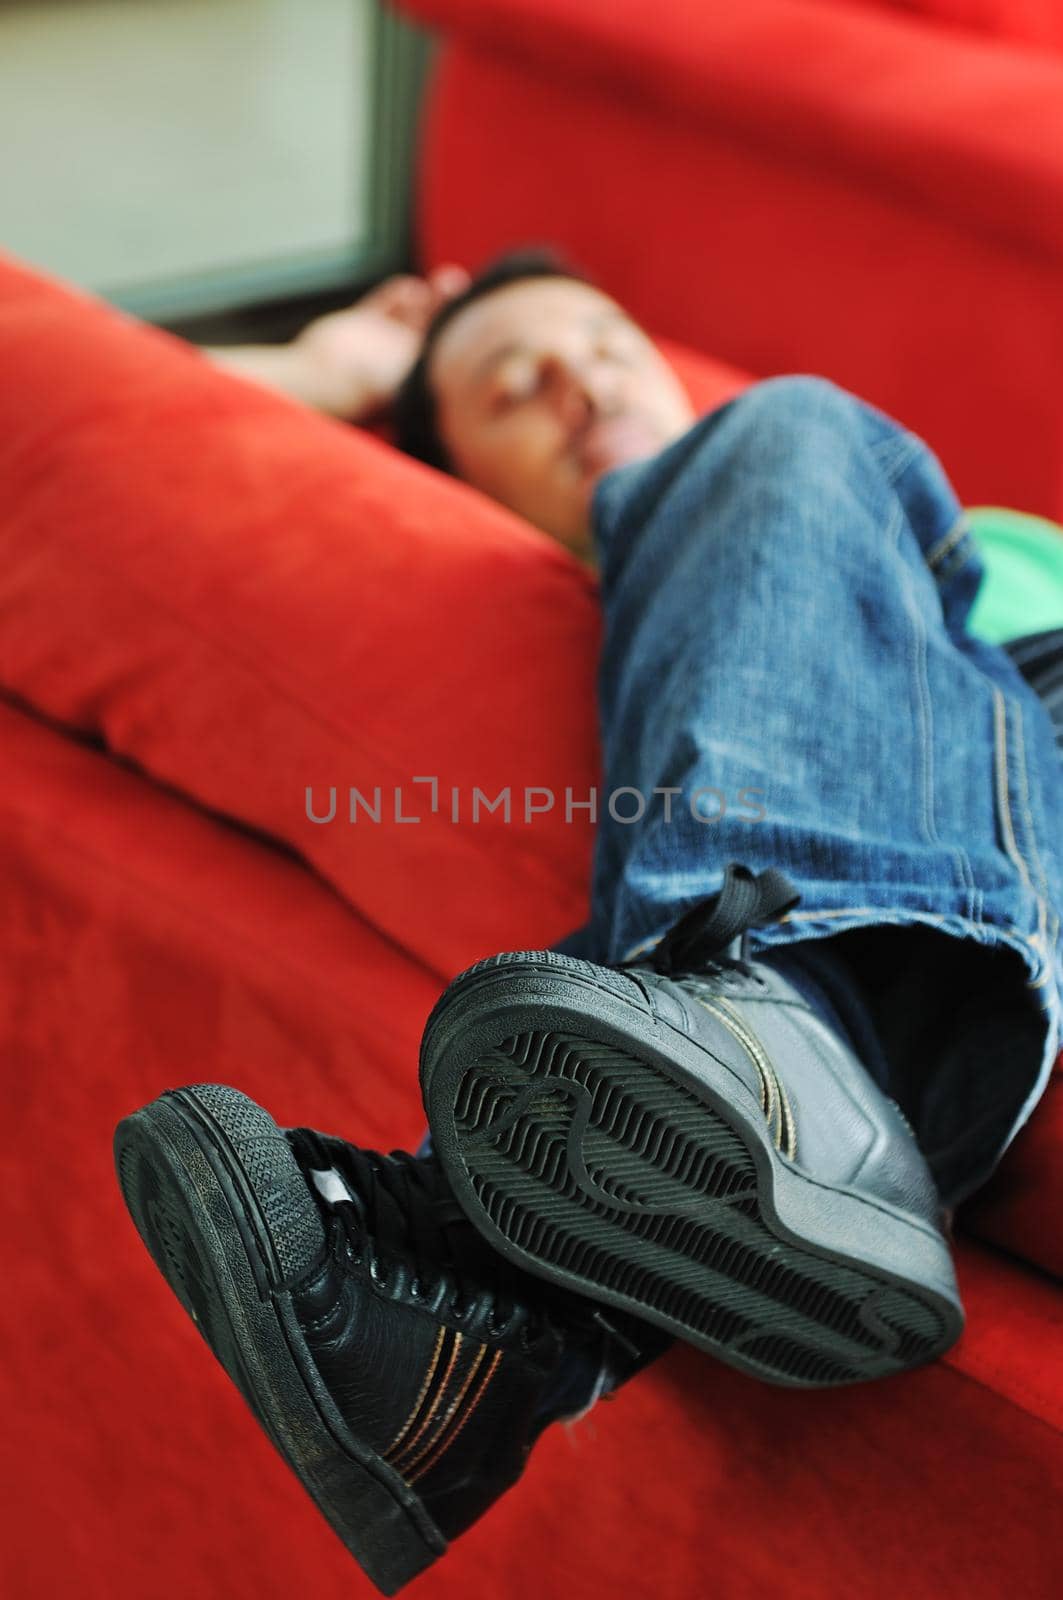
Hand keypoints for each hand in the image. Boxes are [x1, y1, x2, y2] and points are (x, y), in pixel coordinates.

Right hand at [291, 264, 470, 422]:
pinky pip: (386, 304)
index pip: (448, 352)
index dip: (464, 332)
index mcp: (417, 379)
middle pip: (434, 329)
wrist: (322, 379)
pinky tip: (411, 290)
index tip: (480, 313)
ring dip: (430, 297)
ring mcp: (381, 343)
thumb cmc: (371, 388)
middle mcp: (402, 362)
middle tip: (463, 287)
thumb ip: (442, 367)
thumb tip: (482, 367)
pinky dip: (400, 293)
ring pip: (414, 315)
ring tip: (448, 282)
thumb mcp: (415, 379)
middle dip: (449, 308)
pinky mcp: (360, 326)